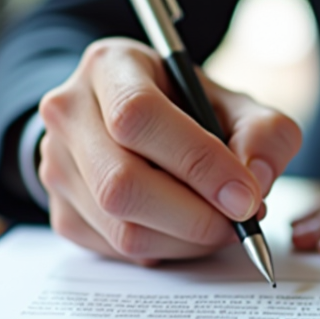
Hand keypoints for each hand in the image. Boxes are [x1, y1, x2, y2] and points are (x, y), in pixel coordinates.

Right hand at [37, 37, 301, 264]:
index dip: (197, 162)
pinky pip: (116, 251)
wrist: (129, 118)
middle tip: (242, 221)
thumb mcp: (233, 101)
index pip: (137, 116)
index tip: (246, 196)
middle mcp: (68, 113)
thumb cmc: (186, 108)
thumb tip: (257, 181)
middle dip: (196, 216)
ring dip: (187, 241)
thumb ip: (263, 132)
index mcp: (110, 67)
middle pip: (121, 183)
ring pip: (121, 228)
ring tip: (221, 224)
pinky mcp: (60, 211)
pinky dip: (166, 251)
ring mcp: (56, 165)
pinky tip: (187, 229)